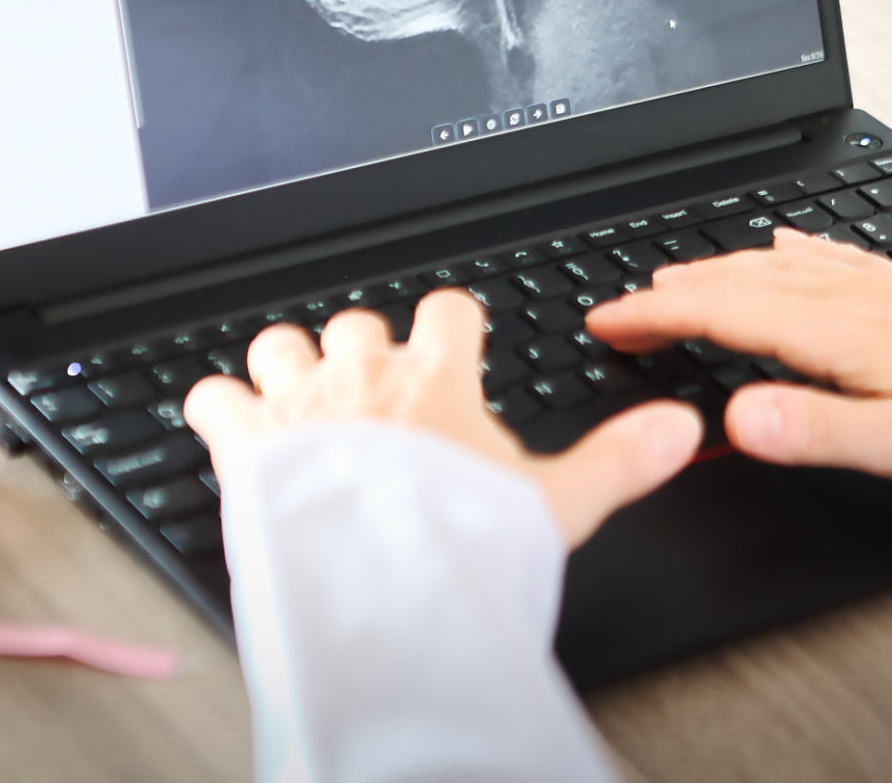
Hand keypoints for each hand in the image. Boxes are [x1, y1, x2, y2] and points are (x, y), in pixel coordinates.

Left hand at [184, 289, 704, 546]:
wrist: (379, 582)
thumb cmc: (462, 543)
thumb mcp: (558, 505)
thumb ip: (617, 460)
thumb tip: (679, 430)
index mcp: (437, 377)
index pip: (447, 310)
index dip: (449, 328)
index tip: (453, 348)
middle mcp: (365, 372)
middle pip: (358, 323)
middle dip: (364, 351)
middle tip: (376, 395)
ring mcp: (300, 400)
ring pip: (282, 343)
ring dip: (288, 365)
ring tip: (302, 398)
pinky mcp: (244, 439)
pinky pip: (212, 396)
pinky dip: (217, 408)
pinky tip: (230, 425)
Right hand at [585, 231, 891, 486]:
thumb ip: (811, 431)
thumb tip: (732, 419)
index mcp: (832, 330)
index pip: (720, 312)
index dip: (656, 316)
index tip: (608, 322)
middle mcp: (845, 296)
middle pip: (735, 280)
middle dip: (669, 292)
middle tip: (620, 312)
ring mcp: (873, 285)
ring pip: (772, 263)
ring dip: (713, 270)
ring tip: (673, 280)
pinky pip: (822, 254)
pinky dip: (782, 250)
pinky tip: (778, 243)